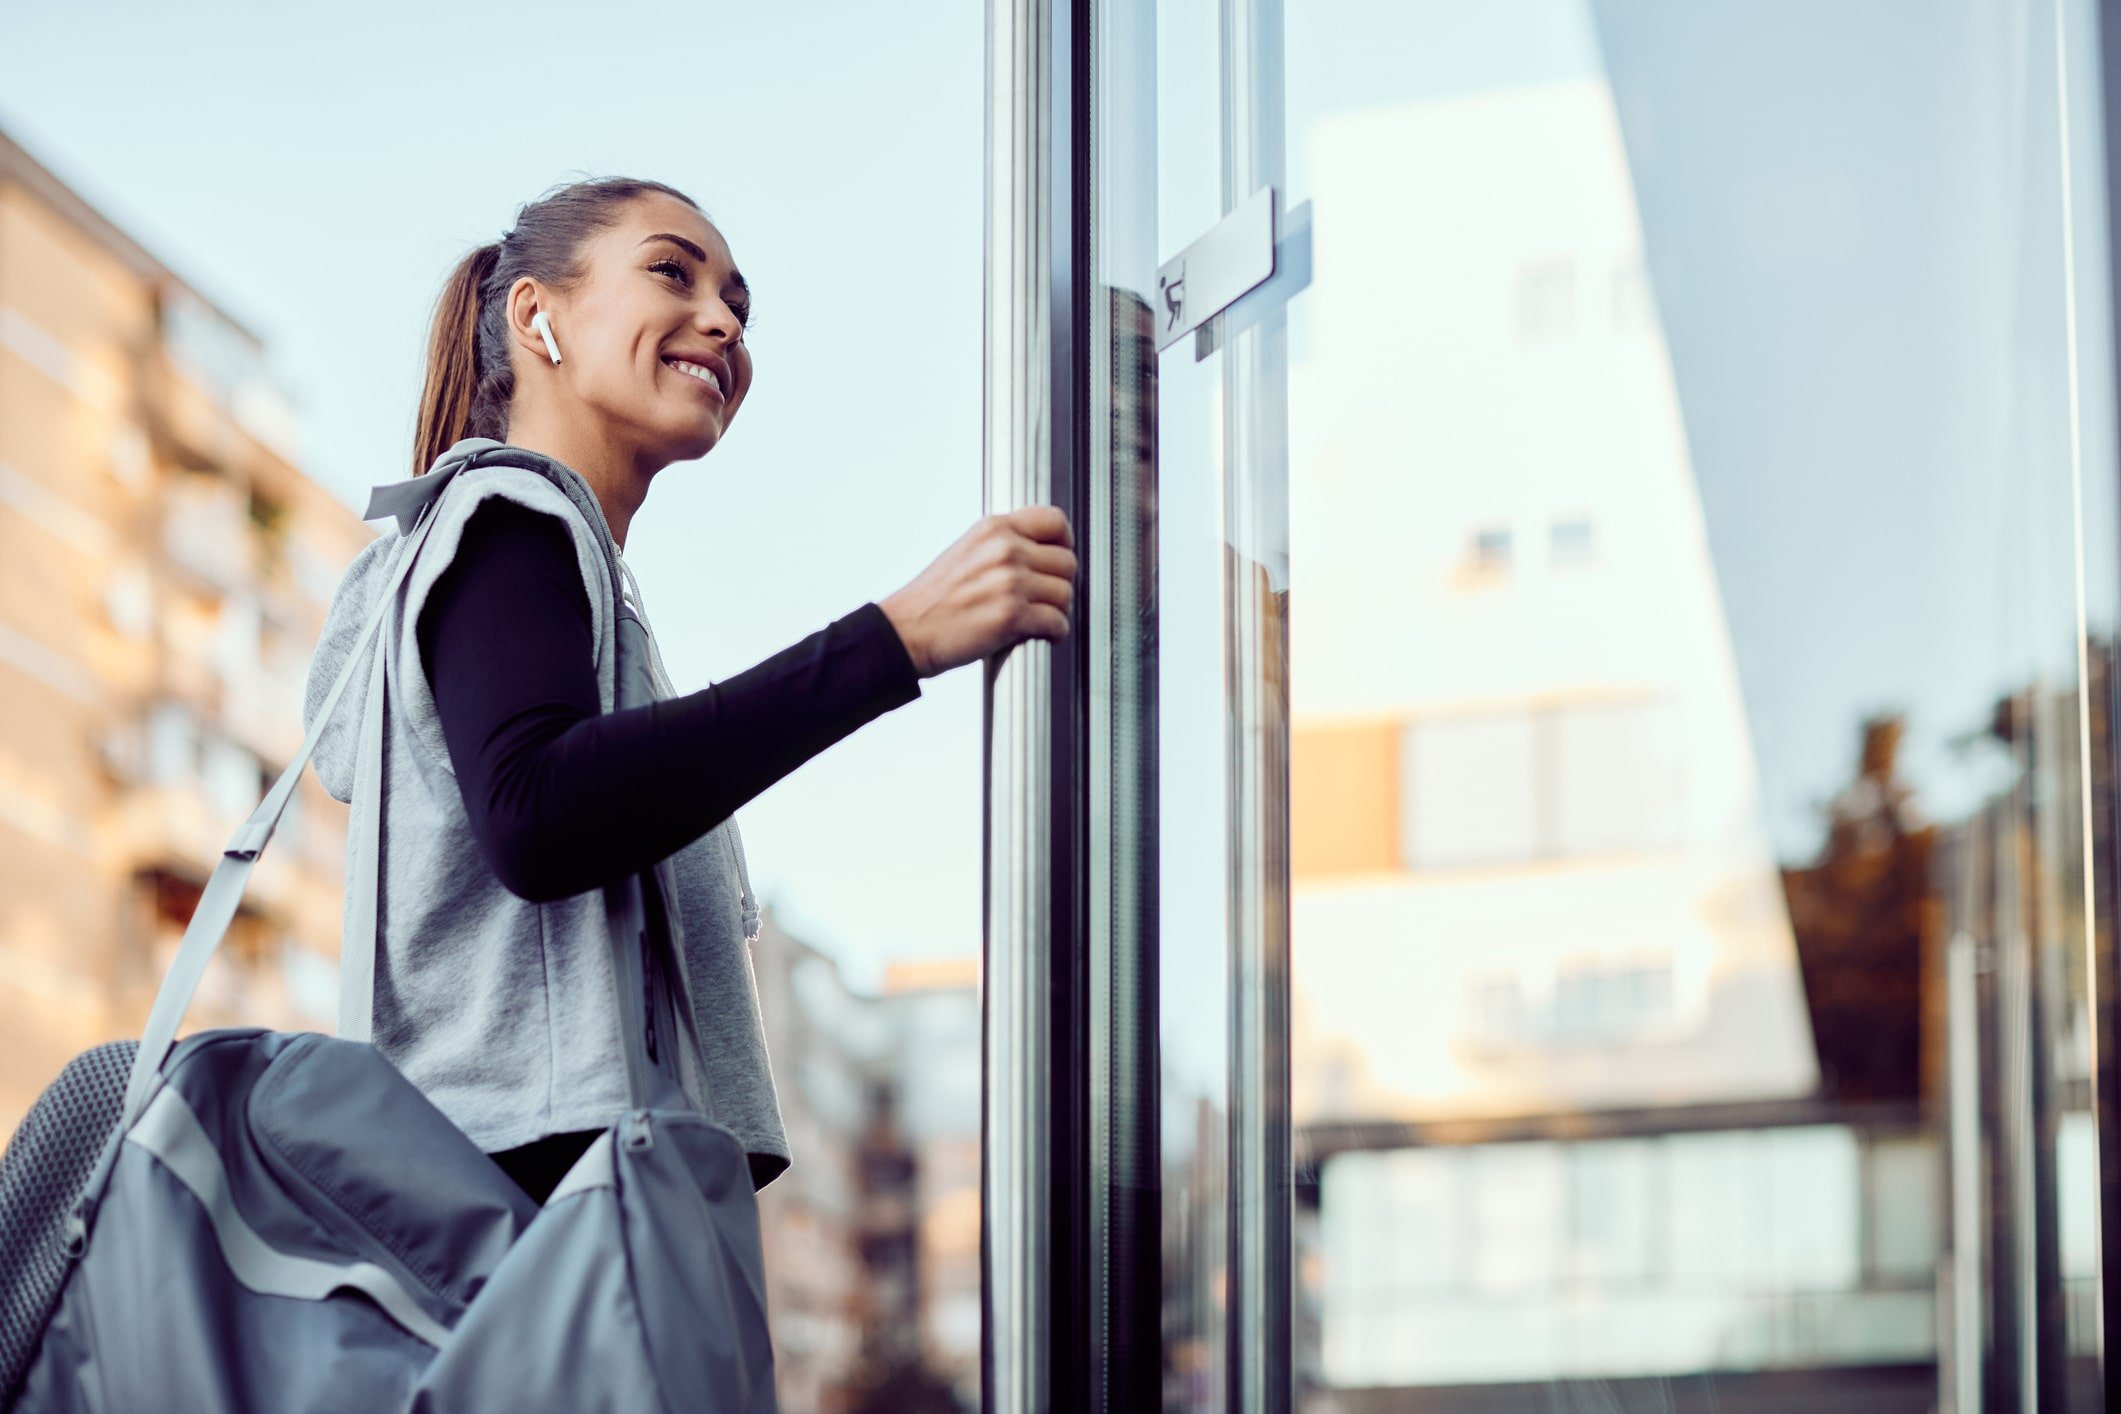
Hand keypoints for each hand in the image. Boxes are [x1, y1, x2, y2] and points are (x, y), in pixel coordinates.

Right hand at [880, 507, 1077, 676]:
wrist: (907, 631)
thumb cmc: (935, 599)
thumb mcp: (968, 551)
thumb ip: (1004, 544)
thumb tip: (1043, 552)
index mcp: (994, 529)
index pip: (1054, 520)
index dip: (1065, 541)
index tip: (1059, 558)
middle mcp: (1005, 550)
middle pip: (1067, 561)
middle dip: (1060, 583)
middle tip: (1047, 598)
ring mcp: (1009, 582)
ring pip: (1065, 593)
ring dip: (1059, 610)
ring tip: (1043, 618)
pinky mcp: (1011, 615)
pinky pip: (1058, 622)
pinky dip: (1056, 633)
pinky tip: (1044, 635)